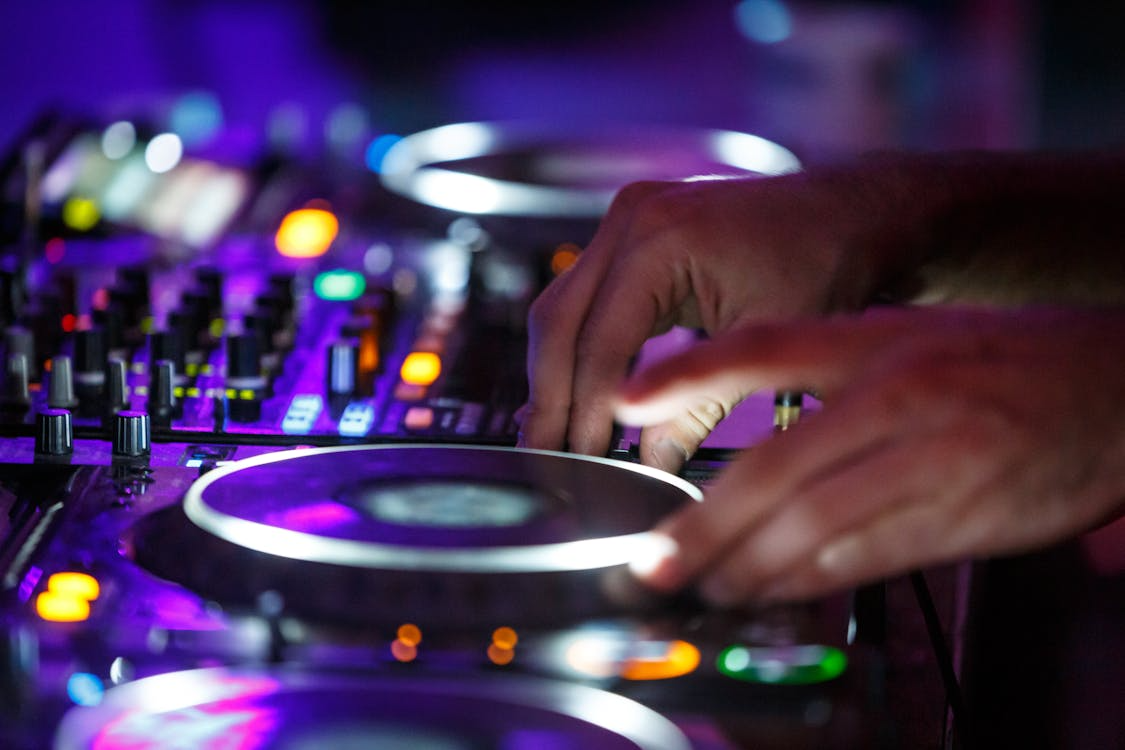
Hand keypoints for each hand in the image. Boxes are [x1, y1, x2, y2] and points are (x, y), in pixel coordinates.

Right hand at [520, 170, 926, 464]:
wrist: (852, 213)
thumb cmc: (825, 261)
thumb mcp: (761, 343)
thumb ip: (698, 407)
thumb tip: (651, 464)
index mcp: (661, 239)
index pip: (600, 343)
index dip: (586, 412)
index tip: (584, 461)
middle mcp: (632, 218)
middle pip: (558, 321)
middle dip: (549, 396)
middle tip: (545, 456)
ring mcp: (627, 218)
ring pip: (560, 307)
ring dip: (555, 373)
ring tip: (555, 433)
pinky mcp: (633, 232)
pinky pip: (584, 295)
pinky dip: (578, 347)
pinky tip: (580, 391)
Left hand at [619, 306, 1124, 602]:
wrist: (1112, 382)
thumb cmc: (998, 361)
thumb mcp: (900, 337)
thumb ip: (810, 365)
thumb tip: (722, 403)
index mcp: (875, 342)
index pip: (763, 347)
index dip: (686, 376)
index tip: (622, 402)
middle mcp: (897, 392)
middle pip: (776, 467)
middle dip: (704, 525)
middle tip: (655, 560)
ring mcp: (935, 454)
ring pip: (817, 522)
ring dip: (749, 565)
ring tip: (705, 587)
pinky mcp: (969, 511)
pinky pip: (872, 556)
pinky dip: (812, 580)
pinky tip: (778, 592)